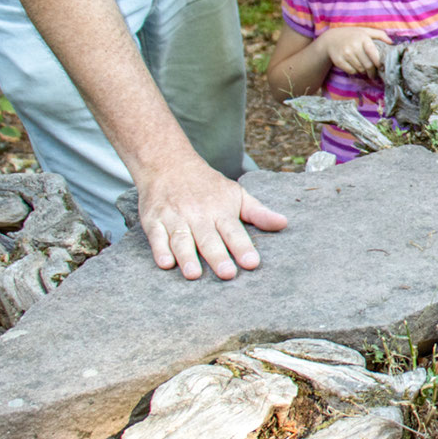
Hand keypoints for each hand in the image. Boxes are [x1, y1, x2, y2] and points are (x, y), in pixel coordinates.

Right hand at [139, 156, 288, 280]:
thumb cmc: (207, 186)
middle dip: (218, 256)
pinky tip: (165, 263)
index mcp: (220, 210)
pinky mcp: (153, 220)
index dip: (243, 247)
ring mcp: (174, 217)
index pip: (234, 231)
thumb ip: (258, 213)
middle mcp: (198, 214)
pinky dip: (160, 249)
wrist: (168, 163)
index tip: (252, 263)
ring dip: (187, 257)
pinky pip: (156, 236)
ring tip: (194, 274)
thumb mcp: (236, 194)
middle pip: (208, 238)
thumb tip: (284, 223)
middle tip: (227, 274)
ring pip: (181, 239)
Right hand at [319, 26, 391, 76]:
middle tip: (374, 74)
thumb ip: (379, 34)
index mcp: (363, 38)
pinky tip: (355, 67)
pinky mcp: (339, 60)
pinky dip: (355, 71)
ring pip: (360, 69)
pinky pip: (351, 71)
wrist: (331, 39)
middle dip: (373, 72)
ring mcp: (345, 53)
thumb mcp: (365, 31)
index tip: (381, 67)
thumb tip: (392, 42)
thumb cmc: (352, 35)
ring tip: (365, 69)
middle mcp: (354, 45)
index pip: (374, 53)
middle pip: (368, 65)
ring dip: (364, 71)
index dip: (379, 63)